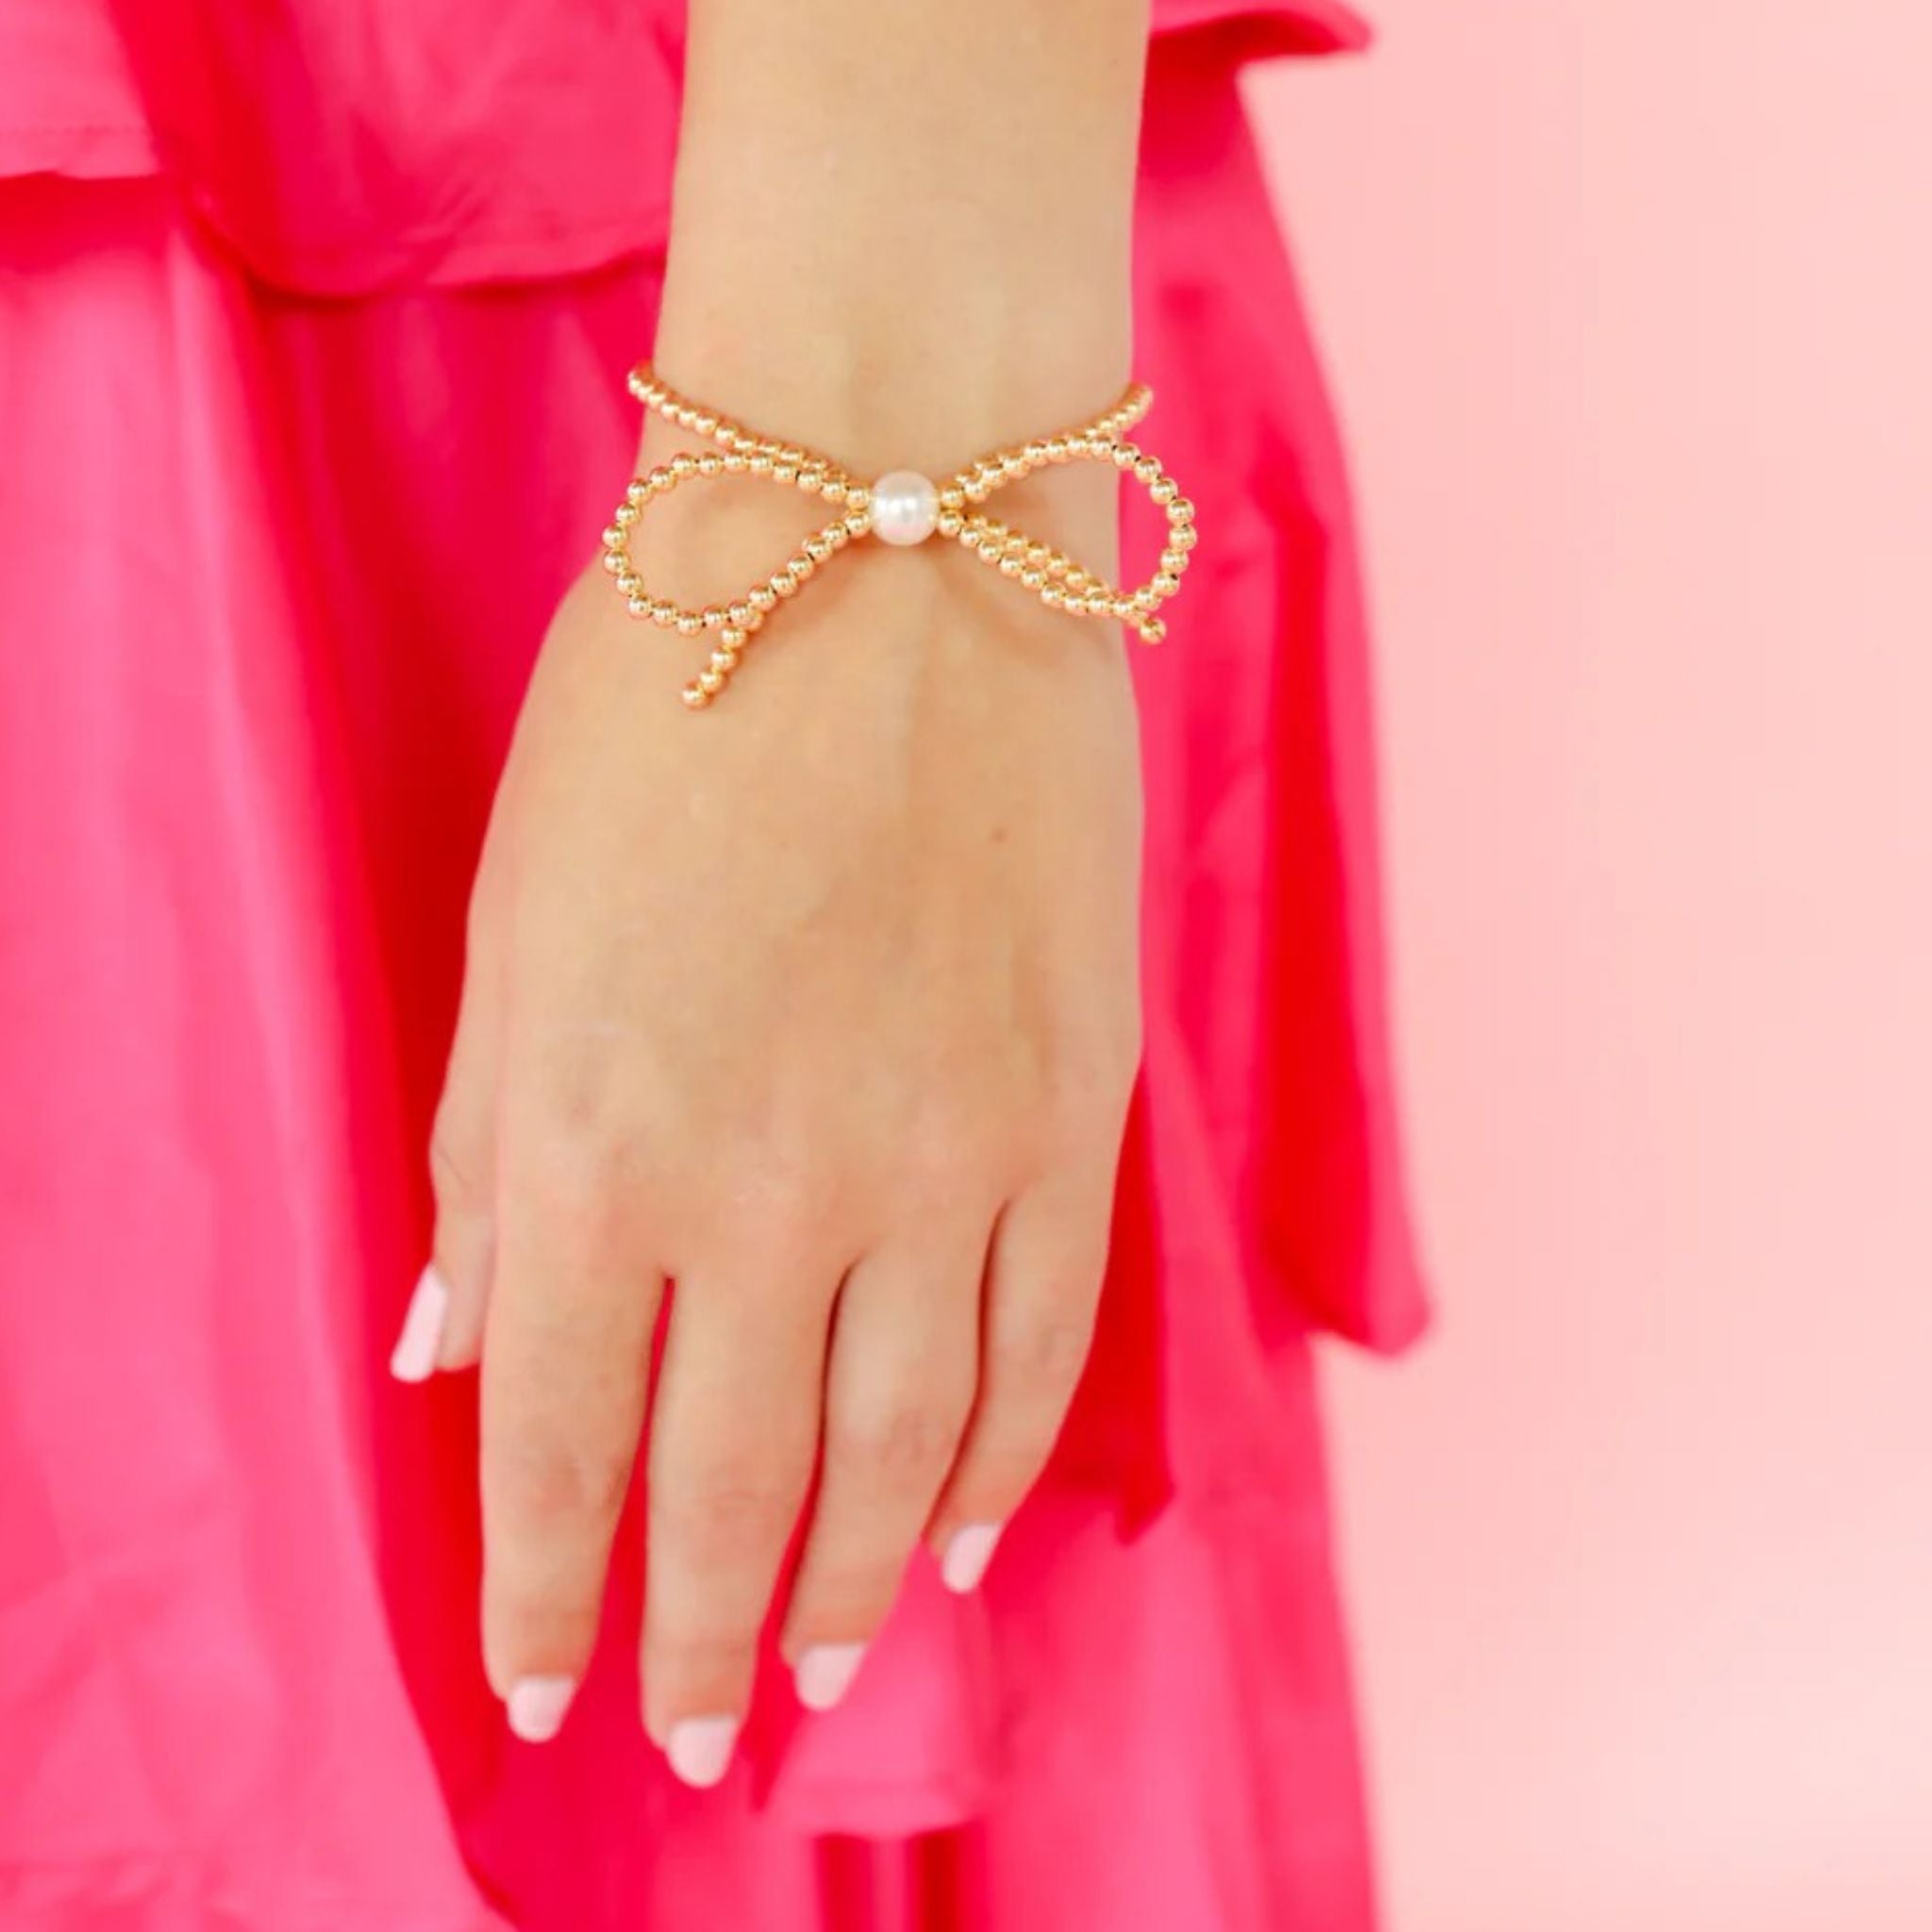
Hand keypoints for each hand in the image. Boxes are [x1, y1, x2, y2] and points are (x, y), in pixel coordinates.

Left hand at [409, 429, 1142, 1783]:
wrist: (893, 537)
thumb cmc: (665, 702)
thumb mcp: (512, 926)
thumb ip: (487, 1159)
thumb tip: (451, 1350)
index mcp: (599, 1142)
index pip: (562, 1447)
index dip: (545, 1596)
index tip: (546, 1694)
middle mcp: (780, 1188)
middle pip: (734, 1484)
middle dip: (697, 1631)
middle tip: (688, 1731)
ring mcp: (949, 1158)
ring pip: (901, 1449)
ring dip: (849, 1581)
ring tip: (820, 1668)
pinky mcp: (1073, 1107)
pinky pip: (1042, 1342)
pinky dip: (996, 1463)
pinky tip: (958, 1531)